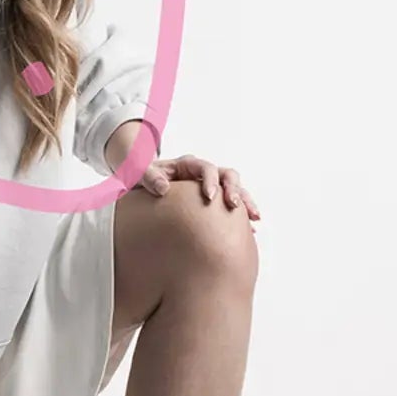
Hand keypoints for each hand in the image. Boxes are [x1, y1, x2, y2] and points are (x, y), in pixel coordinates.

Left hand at [125, 149, 260, 220]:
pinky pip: (232, 205)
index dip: (211, 180)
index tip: (210, 196)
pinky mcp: (214, 200)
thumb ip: (149, 177)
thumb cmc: (144, 177)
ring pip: (235, 189)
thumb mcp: (142, 174)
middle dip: (234, 189)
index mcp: (188, 165)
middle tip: (234, 205)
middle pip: (227, 175)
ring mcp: (211, 186)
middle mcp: (203, 174)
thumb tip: (163, 188)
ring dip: (246, 201)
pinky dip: (243, 215)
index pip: (206, 167)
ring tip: (254, 218)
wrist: (146, 184)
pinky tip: (251, 230)